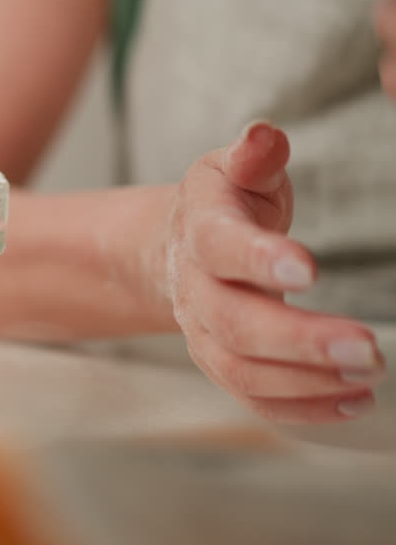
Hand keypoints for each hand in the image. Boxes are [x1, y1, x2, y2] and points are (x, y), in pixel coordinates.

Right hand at [163, 121, 384, 423]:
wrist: (175, 249)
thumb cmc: (224, 204)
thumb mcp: (234, 170)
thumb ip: (255, 157)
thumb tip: (263, 136)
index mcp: (201, 231)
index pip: (220, 247)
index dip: (258, 260)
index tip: (308, 270)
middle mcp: (195, 289)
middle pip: (235, 325)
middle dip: (300, 342)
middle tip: (368, 349)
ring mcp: (204, 333)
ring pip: (241, 371)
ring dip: (306, 382)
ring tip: (369, 377)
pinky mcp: (222, 364)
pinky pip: (252, 398)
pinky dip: (301, 408)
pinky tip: (353, 401)